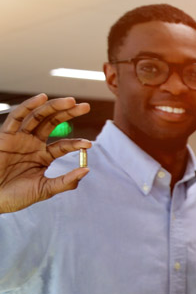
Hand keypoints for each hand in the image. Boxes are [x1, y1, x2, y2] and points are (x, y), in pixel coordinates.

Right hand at [0, 94, 90, 212]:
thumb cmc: (16, 196)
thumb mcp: (45, 189)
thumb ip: (66, 181)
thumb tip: (87, 170)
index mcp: (43, 156)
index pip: (63, 145)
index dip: (76, 143)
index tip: (89, 144)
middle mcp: (33, 144)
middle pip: (53, 123)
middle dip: (69, 113)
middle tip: (86, 107)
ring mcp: (20, 138)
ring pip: (38, 116)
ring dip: (54, 106)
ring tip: (71, 101)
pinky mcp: (6, 135)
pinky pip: (17, 117)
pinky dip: (29, 106)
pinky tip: (42, 98)